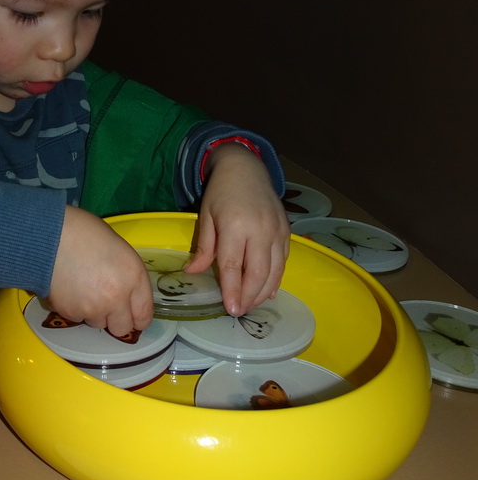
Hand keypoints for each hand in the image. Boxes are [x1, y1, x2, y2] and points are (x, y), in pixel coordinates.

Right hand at [47, 206, 153, 336]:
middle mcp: (117, 297)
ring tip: (82, 287)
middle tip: (104, 303)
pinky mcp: (70, 313)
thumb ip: (128, 278)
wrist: (49, 234)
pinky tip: (69, 288)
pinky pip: (76, 318)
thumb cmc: (85, 232)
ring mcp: (93, 308)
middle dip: (114, 319)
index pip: (144, 315)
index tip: (131, 315)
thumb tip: (127, 298)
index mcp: (133, 276)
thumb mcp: (119, 250)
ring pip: (97, 323)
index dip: (137, 317)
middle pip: (122, 328)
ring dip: (92, 312)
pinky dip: (74, 308)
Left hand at [184, 144, 289, 315]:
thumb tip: (192, 272)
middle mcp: (260, 230)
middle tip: (239, 312)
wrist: (246, 168)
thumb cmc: (221, 192)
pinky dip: (277, 279)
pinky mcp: (287, 232)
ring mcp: (276, 231)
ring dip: (263, 293)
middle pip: (258, 273)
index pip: (234, 266)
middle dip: (249, 297)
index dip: (232, 290)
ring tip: (251, 305)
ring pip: (274, 271)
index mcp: (235, 226)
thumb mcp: (206, 216)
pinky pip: (283, 262)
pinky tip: (269, 292)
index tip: (230, 309)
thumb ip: (204, 247)